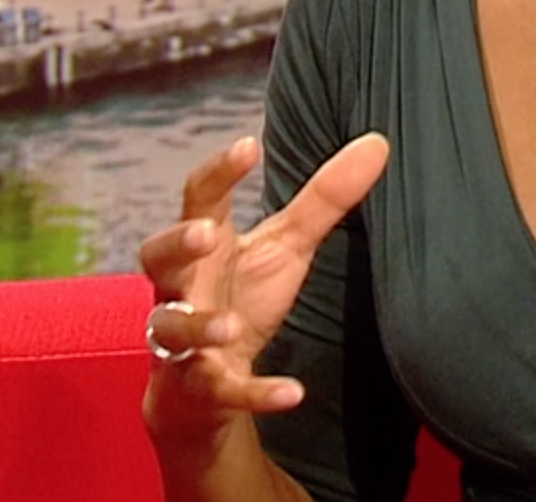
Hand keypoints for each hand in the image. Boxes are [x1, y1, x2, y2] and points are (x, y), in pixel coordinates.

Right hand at [137, 131, 389, 442]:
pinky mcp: (198, 388)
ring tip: (231, 325)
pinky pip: (219, 391)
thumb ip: (324, 198)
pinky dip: (253, 393)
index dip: (218, 172)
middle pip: (158, 257)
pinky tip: (291, 394)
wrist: (205, 386)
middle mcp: (182, 287)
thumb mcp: (286, 246)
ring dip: (199, 325)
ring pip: (172, 329)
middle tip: (206, 234)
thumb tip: (378, 141)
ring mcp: (183, 340)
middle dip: (177, 245)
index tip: (247, 146)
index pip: (199, 199)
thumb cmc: (243, 296)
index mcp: (205, 245)